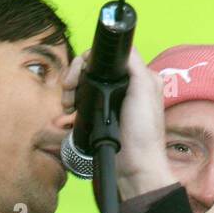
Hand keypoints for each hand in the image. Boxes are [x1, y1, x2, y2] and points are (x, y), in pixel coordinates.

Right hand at [63, 45, 172, 195]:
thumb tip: (122, 46)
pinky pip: (83, 101)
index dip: (90, 60)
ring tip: (68, 102)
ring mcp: (111, 102)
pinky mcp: (100, 116)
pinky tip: (70, 109)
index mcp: (139, 78)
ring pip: (85, 84)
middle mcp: (125, 87)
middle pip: (93, 69)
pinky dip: (73, 102)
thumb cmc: (143, 133)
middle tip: (69, 88)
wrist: (134, 166)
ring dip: (72, 89)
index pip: (110, 57)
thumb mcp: (146, 89)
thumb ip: (135, 64)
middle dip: (76, 75)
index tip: (80, 70)